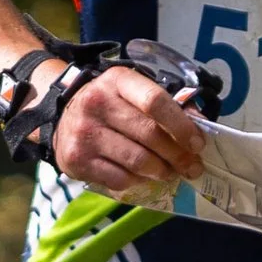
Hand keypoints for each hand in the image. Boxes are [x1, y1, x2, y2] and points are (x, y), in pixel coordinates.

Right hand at [52, 67, 209, 197]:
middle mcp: (97, 103)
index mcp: (118, 80)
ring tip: (171, 173)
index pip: (155, 101)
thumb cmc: (110, 104)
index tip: (198, 144)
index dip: (182, 125)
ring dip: (162, 171)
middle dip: (178, 155)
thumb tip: (200, 126)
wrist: (61, 115)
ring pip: (137, 161)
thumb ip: (168, 105)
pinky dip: (138, 181)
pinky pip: (119, 179)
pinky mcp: (76, 160)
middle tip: (193, 167)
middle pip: (150, 134)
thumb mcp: (134, 92)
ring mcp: (84, 133)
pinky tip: (144, 177)